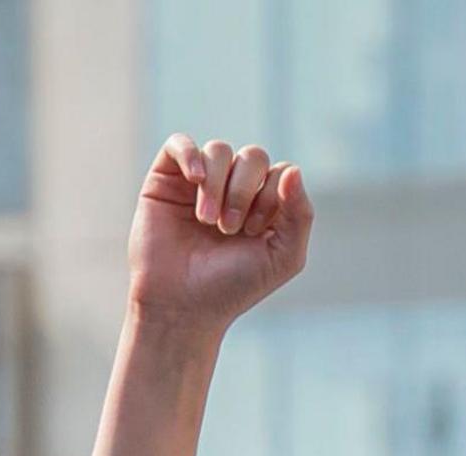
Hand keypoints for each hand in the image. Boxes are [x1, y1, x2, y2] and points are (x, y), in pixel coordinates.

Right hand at [127, 136, 312, 327]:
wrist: (181, 302)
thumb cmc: (234, 284)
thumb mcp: (284, 256)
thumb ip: (299, 214)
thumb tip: (294, 169)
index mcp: (267, 205)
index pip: (281, 173)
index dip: (273, 196)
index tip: (256, 232)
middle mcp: (235, 188)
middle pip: (252, 156)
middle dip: (245, 191)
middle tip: (231, 228)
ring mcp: (200, 182)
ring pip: (219, 150)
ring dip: (217, 186)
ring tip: (209, 222)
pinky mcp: (166, 179)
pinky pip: (180, 143)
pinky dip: (190, 155)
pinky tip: (194, 179)